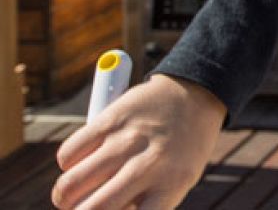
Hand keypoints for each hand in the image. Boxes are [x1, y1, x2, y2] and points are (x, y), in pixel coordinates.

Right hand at [53, 74, 226, 209]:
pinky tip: (79, 163)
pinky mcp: (110, 120)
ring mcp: (128, 141)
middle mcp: (149, 165)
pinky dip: (67, 164)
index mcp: (172, 186)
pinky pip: (68, 154)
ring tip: (70, 196)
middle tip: (78, 209)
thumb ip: (145, 203)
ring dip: (63, 197)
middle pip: (92, 209)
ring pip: (71, 184)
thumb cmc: (183, 148)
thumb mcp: (179, 181)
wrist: (196, 96)